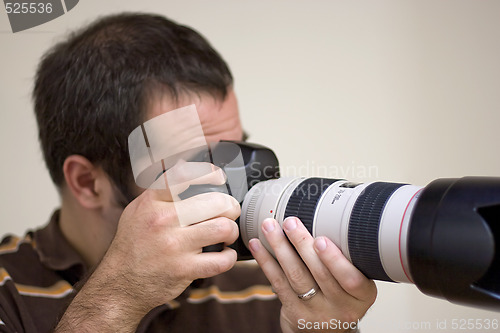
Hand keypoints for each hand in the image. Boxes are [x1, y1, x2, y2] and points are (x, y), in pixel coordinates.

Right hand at [56, 162, 239, 331]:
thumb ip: (160, 190)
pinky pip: (222, 260)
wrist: (120, 283)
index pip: (184, 176)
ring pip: (224, 228)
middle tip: (230, 212)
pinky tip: (224, 254)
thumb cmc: (133, 245)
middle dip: (231, 207)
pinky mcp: (184, 270)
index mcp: (152, 202)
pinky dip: (229, 257)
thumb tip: (183, 164)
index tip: (219, 177)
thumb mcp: (138, 210)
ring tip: (227, 234)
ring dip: (232, 231)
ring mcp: (174, 246)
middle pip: (216, 202)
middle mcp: (163, 220)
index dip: (209, 173)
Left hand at [248, 217, 376, 332]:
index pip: (351, 279)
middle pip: (319, 273)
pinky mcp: (294, 313)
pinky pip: (278, 283)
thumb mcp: (354, 282)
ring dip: (280, 248)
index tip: (321, 240)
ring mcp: (317, 312)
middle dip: (301, 244)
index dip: (335, 260)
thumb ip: (347, 258)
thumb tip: (326, 217)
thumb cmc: (341, 296)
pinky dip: (266, 261)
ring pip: (296, 276)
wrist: (327, 331)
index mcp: (362, 295)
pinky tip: (258, 245)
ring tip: (270, 227)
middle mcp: (341, 307)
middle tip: (290, 222)